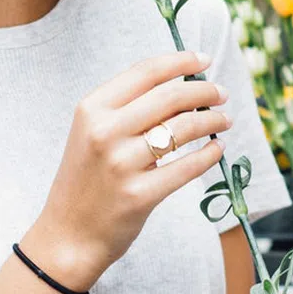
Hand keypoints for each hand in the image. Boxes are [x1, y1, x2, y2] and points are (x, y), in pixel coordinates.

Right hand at [27, 49, 230, 289]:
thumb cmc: (88, 178)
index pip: (146, 72)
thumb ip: (129, 107)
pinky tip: (216, 149)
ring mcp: (121, 164)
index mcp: (92, 108)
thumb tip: (184, 83)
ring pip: (184, 128)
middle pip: (170, 97)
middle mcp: (104, 132)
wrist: (68, 234)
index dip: (181, 61)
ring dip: (212, 120)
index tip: (204, 60)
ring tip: (224, 120)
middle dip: (205, 91)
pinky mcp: (139, 195)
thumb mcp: (93, 132)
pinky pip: (187, 167)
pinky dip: (209, 155)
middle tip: (222, 94)